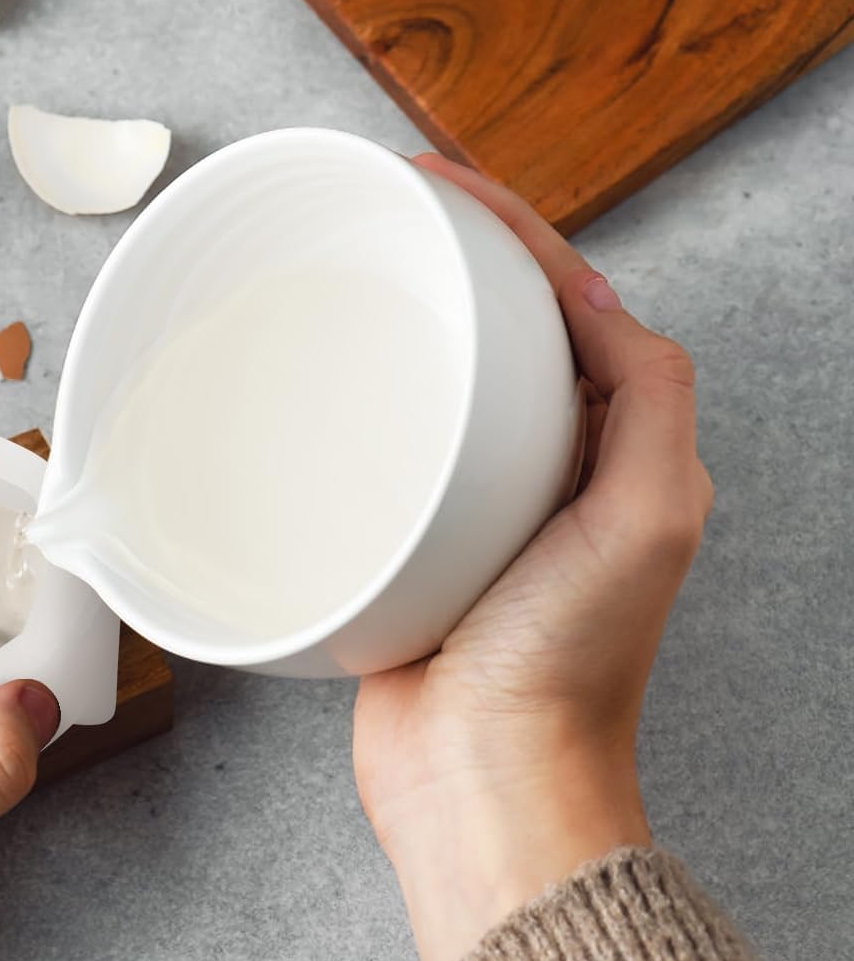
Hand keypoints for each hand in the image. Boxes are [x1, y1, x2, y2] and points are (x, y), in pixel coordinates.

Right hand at [353, 157, 712, 960]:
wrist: (483, 779)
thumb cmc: (564, 669)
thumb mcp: (649, 518)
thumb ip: (649, 399)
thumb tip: (600, 299)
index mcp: (613, 449)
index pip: (568, 302)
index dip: (510, 228)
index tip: (439, 181)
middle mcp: (549, 466)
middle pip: (499, 326)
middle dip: (448, 255)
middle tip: (383, 206)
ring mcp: (474, 500)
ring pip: (436, 379)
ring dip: (397, 316)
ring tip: (345, 264)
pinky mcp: (408, 535)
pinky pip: (383, 444)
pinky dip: (354, 398)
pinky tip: (311, 379)